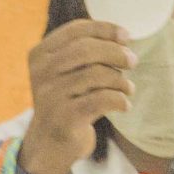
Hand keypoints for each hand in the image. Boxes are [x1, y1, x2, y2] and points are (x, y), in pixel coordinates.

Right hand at [18, 18, 136, 173]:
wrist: (49, 143)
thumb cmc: (65, 101)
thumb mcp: (64, 73)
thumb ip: (83, 53)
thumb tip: (123, 38)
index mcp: (40, 54)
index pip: (76, 30)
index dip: (104, 29)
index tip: (126, 36)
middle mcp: (42, 72)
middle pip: (86, 50)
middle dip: (116, 53)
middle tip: (133, 62)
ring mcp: (51, 95)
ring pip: (96, 74)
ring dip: (120, 80)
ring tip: (128, 88)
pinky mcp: (64, 117)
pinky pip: (101, 99)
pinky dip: (119, 100)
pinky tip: (124, 105)